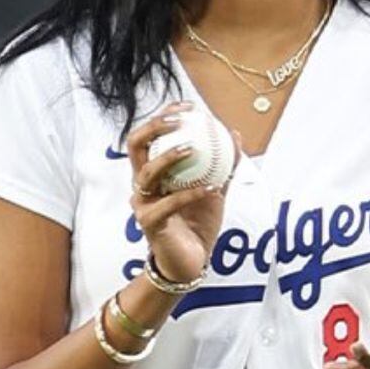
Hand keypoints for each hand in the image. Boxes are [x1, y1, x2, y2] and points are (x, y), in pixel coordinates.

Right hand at [126, 101, 237, 283]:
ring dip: (168, 158)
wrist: (191, 262)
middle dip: (154, 127)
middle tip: (179, 120)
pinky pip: (168, 204)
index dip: (164, 116)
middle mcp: (142, 184)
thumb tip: (234, 133)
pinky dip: (190, 194)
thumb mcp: (215, 190)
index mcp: (153, 172)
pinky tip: (211, 187)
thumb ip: (224, 164)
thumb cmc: (198, 223)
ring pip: (146, 174)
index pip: (150, 135)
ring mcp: (142, 204)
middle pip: (135, 146)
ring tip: (191, 148)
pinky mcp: (149, 224)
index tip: (188, 105)